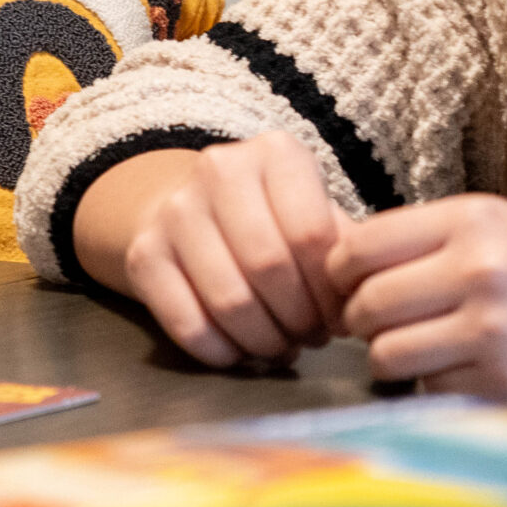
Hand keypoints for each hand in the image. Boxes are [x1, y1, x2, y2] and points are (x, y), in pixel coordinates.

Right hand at [82, 132, 347, 366]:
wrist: (192, 212)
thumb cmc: (274, 222)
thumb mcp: (318, 217)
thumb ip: (347, 252)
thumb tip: (365, 305)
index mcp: (274, 153)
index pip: (312, 235)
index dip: (333, 293)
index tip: (340, 320)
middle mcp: (218, 169)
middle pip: (269, 265)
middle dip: (300, 320)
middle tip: (310, 338)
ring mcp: (173, 209)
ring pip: (229, 299)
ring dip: (264, 341)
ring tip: (280, 348)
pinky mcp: (142, 253)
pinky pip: (186, 322)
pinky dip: (220, 353)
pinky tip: (238, 353)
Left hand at [331, 194, 506, 401]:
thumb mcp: (493, 225)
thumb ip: (420, 241)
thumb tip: (332, 270)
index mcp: (468, 219)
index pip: (357, 247)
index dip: (340, 272)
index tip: (349, 284)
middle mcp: (478, 269)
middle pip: (365, 305)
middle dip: (360, 320)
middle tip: (380, 323)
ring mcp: (495, 329)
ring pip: (386, 354)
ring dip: (391, 356)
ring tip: (419, 346)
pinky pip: (431, 389)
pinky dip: (435, 384)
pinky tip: (466, 368)